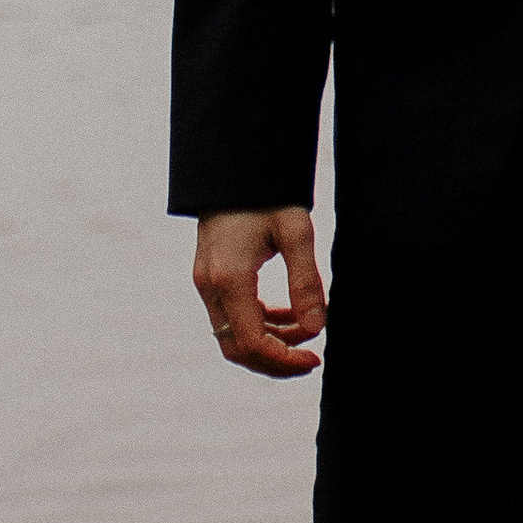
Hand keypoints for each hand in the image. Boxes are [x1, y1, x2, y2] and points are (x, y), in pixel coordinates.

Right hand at [193, 207, 326, 376]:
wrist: (237, 162)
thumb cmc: (269, 192)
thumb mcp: (295, 231)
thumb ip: (305, 281)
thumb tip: (317, 328)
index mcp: (229, 278)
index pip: (252, 342)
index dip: (284, 360)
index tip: (314, 360)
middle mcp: (210, 286)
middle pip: (237, 347)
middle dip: (275, 359)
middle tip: (311, 359)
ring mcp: (205, 281)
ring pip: (233, 334)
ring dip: (269, 340)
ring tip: (308, 332)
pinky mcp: (209, 275)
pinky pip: (231, 315)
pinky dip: (259, 322)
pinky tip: (287, 315)